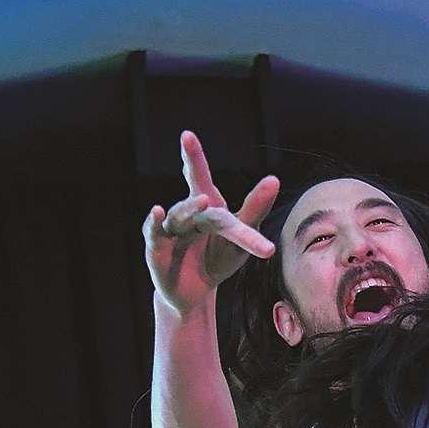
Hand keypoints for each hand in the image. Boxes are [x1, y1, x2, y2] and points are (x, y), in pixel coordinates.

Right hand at [143, 131, 278, 313]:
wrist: (196, 293)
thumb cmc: (218, 259)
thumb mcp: (240, 237)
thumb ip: (255, 210)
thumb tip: (274, 178)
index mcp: (207, 208)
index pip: (200, 177)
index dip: (193, 157)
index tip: (186, 134)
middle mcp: (186, 214)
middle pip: (193, 193)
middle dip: (191, 166)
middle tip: (190, 141)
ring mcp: (169, 230)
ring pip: (179, 215)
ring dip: (189, 208)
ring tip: (204, 202)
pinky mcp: (156, 250)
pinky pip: (155, 233)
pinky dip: (154, 223)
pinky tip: (157, 212)